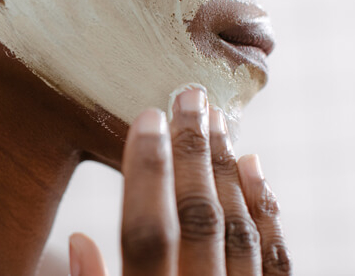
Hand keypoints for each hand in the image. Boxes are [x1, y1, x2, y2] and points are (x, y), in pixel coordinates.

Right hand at [68, 87, 290, 275]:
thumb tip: (78, 239)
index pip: (147, 233)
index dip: (147, 173)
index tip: (148, 119)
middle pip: (199, 219)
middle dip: (193, 152)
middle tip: (190, 97)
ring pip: (238, 230)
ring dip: (226, 168)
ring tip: (215, 119)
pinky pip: (276, 258)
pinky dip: (266, 208)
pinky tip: (255, 166)